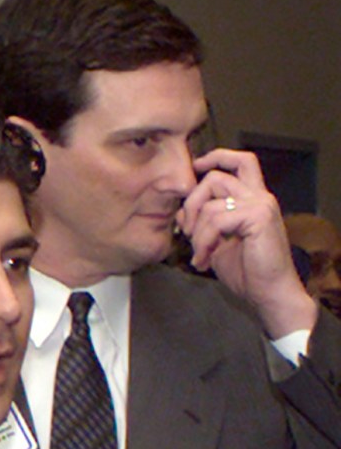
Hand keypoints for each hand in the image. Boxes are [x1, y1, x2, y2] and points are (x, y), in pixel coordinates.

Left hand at [180, 149, 319, 337]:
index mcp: (253, 198)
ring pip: (210, 204)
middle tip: (186, 233)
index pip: (241, 161)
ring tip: (200, 255)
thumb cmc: (245, 270)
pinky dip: (203, 242)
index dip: (217, 157)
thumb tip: (181, 213)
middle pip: (215, 177)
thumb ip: (204, 223)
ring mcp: (261, 204)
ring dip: (196, 234)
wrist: (268, 292)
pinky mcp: (259, 217)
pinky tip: (204, 260)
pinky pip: (216, 221)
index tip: (195, 166)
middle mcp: (259, 196)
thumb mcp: (217, 241)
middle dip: (191, 204)